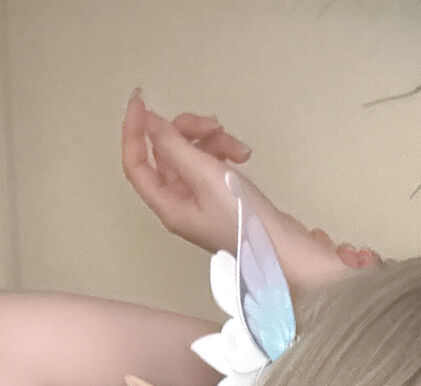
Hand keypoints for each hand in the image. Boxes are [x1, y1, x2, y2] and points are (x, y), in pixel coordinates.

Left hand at [121, 91, 380, 289]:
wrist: (286, 250)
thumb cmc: (244, 220)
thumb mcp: (206, 176)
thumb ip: (174, 146)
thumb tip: (151, 124)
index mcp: (169, 206)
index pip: (136, 164)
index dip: (134, 132)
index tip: (141, 100)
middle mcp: (180, 203)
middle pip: (167, 153)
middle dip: (187, 132)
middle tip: (212, 125)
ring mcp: (202, 199)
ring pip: (192, 153)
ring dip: (212, 140)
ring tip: (237, 146)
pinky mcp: (223, 194)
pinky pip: (212, 162)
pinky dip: (225, 152)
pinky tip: (243, 154)